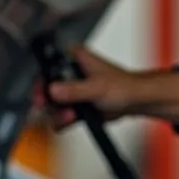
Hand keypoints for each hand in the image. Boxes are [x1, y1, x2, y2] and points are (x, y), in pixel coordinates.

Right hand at [32, 44, 178, 129]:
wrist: (137, 102)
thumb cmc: (125, 86)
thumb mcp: (97, 87)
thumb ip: (75, 90)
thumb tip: (55, 91)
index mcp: (74, 58)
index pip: (46, 67)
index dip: (41, 83)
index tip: (42, 97)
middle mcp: (70, 72)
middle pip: (46, 89)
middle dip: (52, 103)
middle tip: (59, 110)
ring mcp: (72, 89)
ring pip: (52, 104)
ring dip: (59, 113)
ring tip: (71, 116)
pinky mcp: (76, 104)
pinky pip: (61, 114)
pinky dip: (64, 120)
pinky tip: (72, 121)